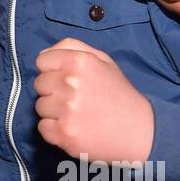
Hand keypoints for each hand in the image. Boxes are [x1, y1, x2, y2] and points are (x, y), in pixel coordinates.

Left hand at [34, 38, 153, 162]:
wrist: (140, 130)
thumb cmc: (118, 93)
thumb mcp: (103, 60)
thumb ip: (73, 47)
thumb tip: (44, 53)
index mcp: (80, 61)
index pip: (42, 61)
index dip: (52, 70)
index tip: (66, 79)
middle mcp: (71, 83)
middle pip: (39, 84)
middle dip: (53, 91)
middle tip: (74, 99)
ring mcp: (67, 109)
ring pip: (40, 106)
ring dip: (54, 111)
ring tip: (76, 114)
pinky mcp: (65, 133)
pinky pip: (43, 128)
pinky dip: (55, 130)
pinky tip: (73, 127)